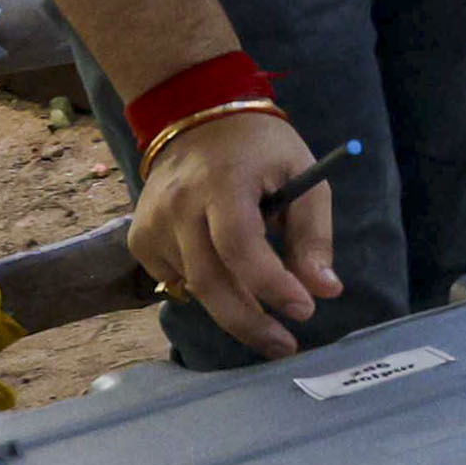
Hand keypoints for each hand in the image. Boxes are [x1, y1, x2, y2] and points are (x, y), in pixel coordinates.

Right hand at [133, 107, 332, 357]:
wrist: (195, 119)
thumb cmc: (262, 150)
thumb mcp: (304, 177)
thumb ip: (313, 235)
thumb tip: (325, 291)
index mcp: (223, 184)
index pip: (240, 245)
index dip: (271, 284)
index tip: (304, 310)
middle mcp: (178, 206)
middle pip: (211, 280)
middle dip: (249, 322)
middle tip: (283, 345)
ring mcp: (152, 224)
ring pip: (194, 287)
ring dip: (232, 309)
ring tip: (266, 318)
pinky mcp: (139, 238)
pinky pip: (176, 280)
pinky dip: (206, 290)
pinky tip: (227, 277)